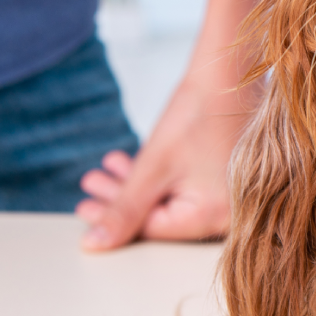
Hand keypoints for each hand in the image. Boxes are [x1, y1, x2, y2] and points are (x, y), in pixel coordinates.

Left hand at [76, 38, 253, 248]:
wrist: (233, 71)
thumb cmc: (198, 113)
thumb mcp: (153, 165)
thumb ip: (124, 209)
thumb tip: (94, 244)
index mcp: (214, 218)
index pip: (153, 229)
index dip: (113, 219)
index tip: (82, 206)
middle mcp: (229, 215)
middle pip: (162, 217)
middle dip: (122, 198)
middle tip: (91, 184)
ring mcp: (232, 198)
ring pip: (171, 201)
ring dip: (136, 185)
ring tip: (107, 167)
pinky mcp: (228, 180)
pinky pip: (187, 189)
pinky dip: (160, 178)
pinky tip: (133, 164)